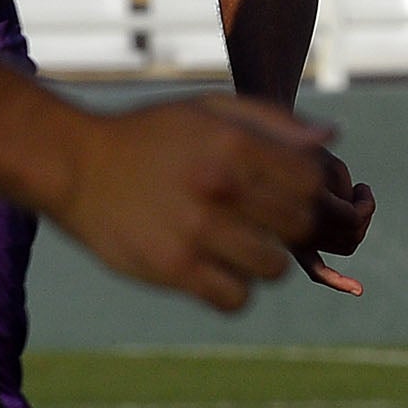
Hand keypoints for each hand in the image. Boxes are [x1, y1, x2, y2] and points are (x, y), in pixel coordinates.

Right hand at [50, 95, 331, 311]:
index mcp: (232, 144)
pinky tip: (220, 271)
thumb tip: (331, 138)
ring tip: (245, 247)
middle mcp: (218, 187)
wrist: (76, 166)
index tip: (304, 199)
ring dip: (268, 261)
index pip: (312, 180)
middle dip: (300, 229)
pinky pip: (236, 298)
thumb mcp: (209, 109)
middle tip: (278, 227)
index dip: (320, 193)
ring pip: (274, 268)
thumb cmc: (152, 136)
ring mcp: (196, 232)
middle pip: (301, 225)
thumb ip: (274, 122)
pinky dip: (236, 290)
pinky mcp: (173, 269)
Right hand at [298, 148, 376, 294]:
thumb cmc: (291, 151)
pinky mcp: (297, 247)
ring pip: (347, 247)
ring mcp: (294, 240)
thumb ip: (338, 181)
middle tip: (359, 193)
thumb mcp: (318, 157)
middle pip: (352, 236)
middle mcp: (295, 226)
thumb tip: (351, 216)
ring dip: (358, 227)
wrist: (251, 163)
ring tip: (352, 200)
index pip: (351, 220)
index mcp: (298, 205)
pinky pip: (317, 272)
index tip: (362, 187)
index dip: (365, 205)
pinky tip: (358, 291)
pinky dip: (338, 281)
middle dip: (363, 215)